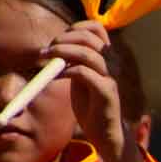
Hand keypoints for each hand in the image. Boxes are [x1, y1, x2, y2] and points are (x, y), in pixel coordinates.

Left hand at [46, 20, 143, 161]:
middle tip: (47, 50)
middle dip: (64, 40)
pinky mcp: (107, 92)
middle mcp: (113, 63)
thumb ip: (74, 61)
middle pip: (89, 37)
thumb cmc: (91, 106)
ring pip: (88, 53)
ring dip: (63, 52)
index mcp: (108, 57)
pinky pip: (84, 73)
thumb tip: (56, 45)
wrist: (104, 133)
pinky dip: (66, 71)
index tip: (58, 40)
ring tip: (47, 59)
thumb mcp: (80, 78)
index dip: (75, 28)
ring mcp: (112, 77)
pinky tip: (56, 76)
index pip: (96, 28)